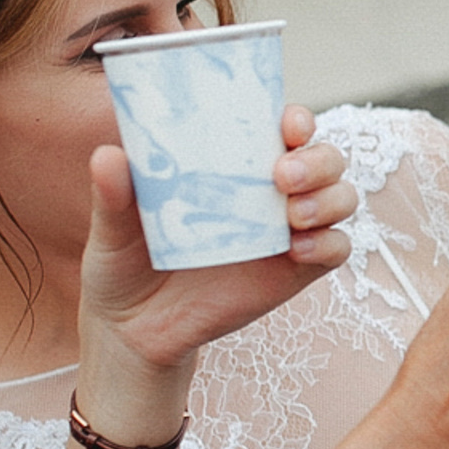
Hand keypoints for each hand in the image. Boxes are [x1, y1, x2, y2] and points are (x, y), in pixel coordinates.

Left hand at [76, 107, 358, 440]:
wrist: (134, 330)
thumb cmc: (124, 264)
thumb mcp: (112, 229)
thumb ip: (113, 194)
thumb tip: (108, 156)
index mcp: (232, 164)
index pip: (281, 127)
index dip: (297, 118)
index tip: (287, 125)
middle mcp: (269, 190)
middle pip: (325, 157)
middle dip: (318, 160)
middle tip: (282, 177)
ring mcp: (287, 230)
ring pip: (340, 197)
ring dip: (328, 198)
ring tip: (292, 216)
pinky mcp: (296, 271)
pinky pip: (336, 249)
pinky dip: (329, 243)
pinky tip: (297, 250)